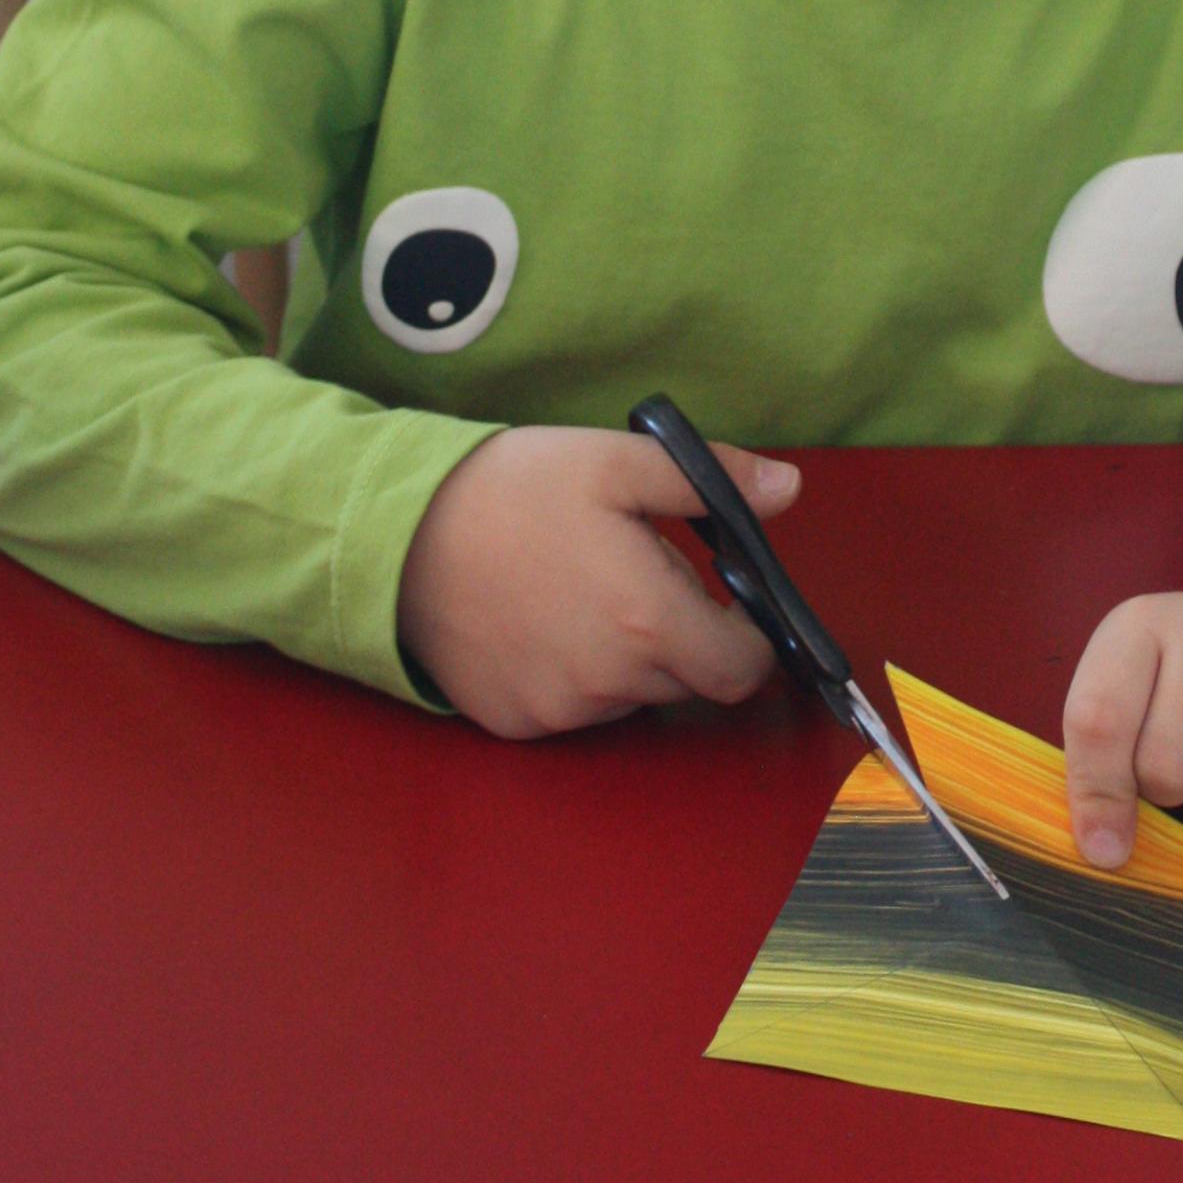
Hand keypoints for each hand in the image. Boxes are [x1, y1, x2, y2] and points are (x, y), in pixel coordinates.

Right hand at [399, 425, 800, 738]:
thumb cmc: (510, 489)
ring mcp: (559, 711)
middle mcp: (610, 682)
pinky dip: (573, 676)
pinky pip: (573, 710)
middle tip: (635, 576)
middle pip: (687, 682)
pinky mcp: (515, 723)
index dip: (745, 636)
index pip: (742, 669)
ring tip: (579, 593)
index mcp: (649, 620)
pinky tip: (539, 623)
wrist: (395, 531)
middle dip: (682, 637)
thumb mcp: (617, 460)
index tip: (724, 603)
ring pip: (630, 697)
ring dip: (628, 659)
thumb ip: (712, 481)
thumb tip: (787, 488)